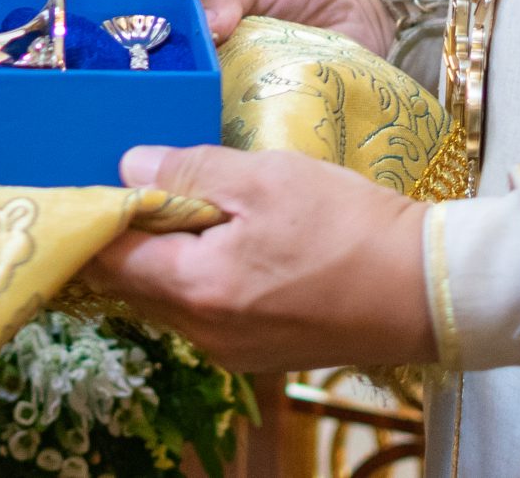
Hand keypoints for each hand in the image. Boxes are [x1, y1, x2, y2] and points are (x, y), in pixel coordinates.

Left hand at [83, 144, 433, 372]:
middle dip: (128, 236)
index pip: (110, 258)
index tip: (93, 180)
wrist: (426, 289)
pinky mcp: (258, 353)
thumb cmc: (349, 227)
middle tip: (140, 183)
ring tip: (188, 204)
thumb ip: (190, 171)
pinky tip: (226, 240)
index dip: (96, 217)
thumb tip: (129, 167)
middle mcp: (204, 333)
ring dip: (165, 256)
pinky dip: (198, 276)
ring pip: (168, 298)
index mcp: (197, 289)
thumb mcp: (266, 178)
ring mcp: (231, 350)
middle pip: (134, 282)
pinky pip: (204, 311)